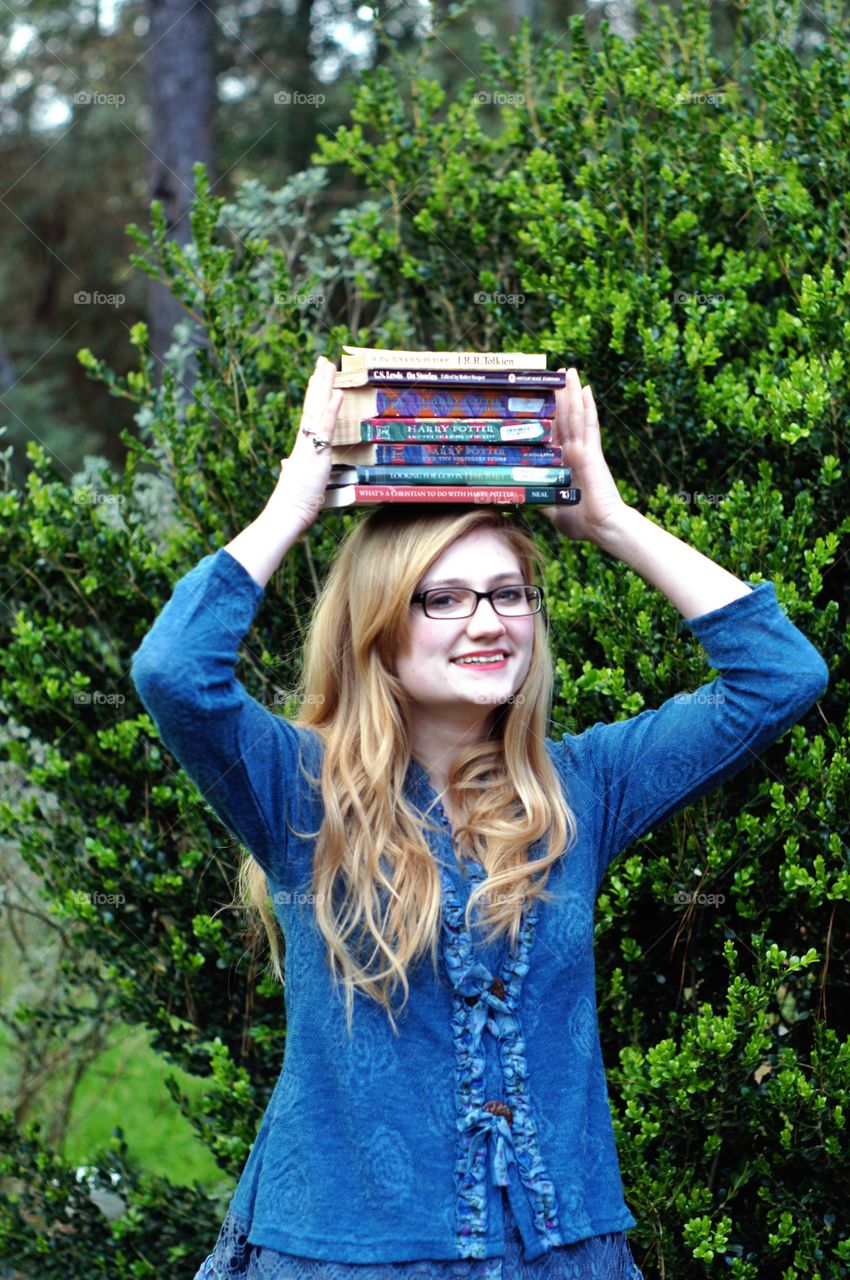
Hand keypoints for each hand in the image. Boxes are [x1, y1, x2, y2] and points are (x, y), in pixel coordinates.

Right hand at [269, 355, 343, 534]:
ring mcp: (309, 444)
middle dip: (318, 381)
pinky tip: (337, 393)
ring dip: (324, 386)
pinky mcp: (316, 452)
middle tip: (323, 360)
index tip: (315, 377)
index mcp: (302, 446)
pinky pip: (326, 427)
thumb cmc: (293, 501)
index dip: (312, 395)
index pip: (308, 414)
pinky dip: (331, 409)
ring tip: (329, 365)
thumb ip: (291, 468)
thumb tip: (285, 463)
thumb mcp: (296, 480)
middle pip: (312, 404)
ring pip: (317, 409)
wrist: (287, 511)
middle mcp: (304, 440)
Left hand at [541, 367, 629, 541]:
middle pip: (563, 417)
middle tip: (553, 373)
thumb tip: (515, 498)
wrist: (602, 527)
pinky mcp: (592, 452)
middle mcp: (571, 452)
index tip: (538, 396)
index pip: (551, 432)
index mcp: (561, 463)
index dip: (545, 413)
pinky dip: (588, 406)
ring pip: (575, 415)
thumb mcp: (550, 508)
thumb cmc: (580, 522)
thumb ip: (536, 499)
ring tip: (569, 371)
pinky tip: (586, 389)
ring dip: (572, 392)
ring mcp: (583, 450)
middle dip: (560, 395)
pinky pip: (590, 425)